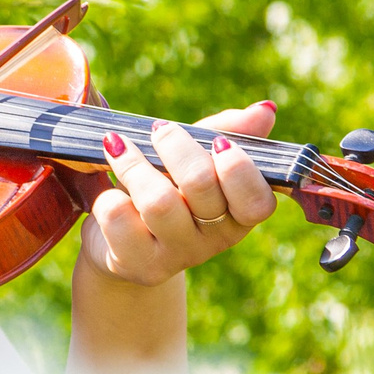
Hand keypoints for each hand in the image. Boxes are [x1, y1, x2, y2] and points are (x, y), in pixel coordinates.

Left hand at [77, 102, 278, 288]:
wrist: (119, 244)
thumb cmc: (165, 188)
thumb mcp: (193, 159)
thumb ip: (227, 133)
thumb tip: (265, 111)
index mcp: (237, 215)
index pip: (257, 201)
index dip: (238, 168)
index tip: (216, 142)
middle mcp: (213, 240)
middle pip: (201, 185)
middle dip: (176, 146)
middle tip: (159, 130)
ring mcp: (175, 255)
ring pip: (159, 202)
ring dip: (134, 165)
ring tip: (117, 146)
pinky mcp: (136, 262)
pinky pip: (118, 217)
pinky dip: (108, 195)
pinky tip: (108, 191)